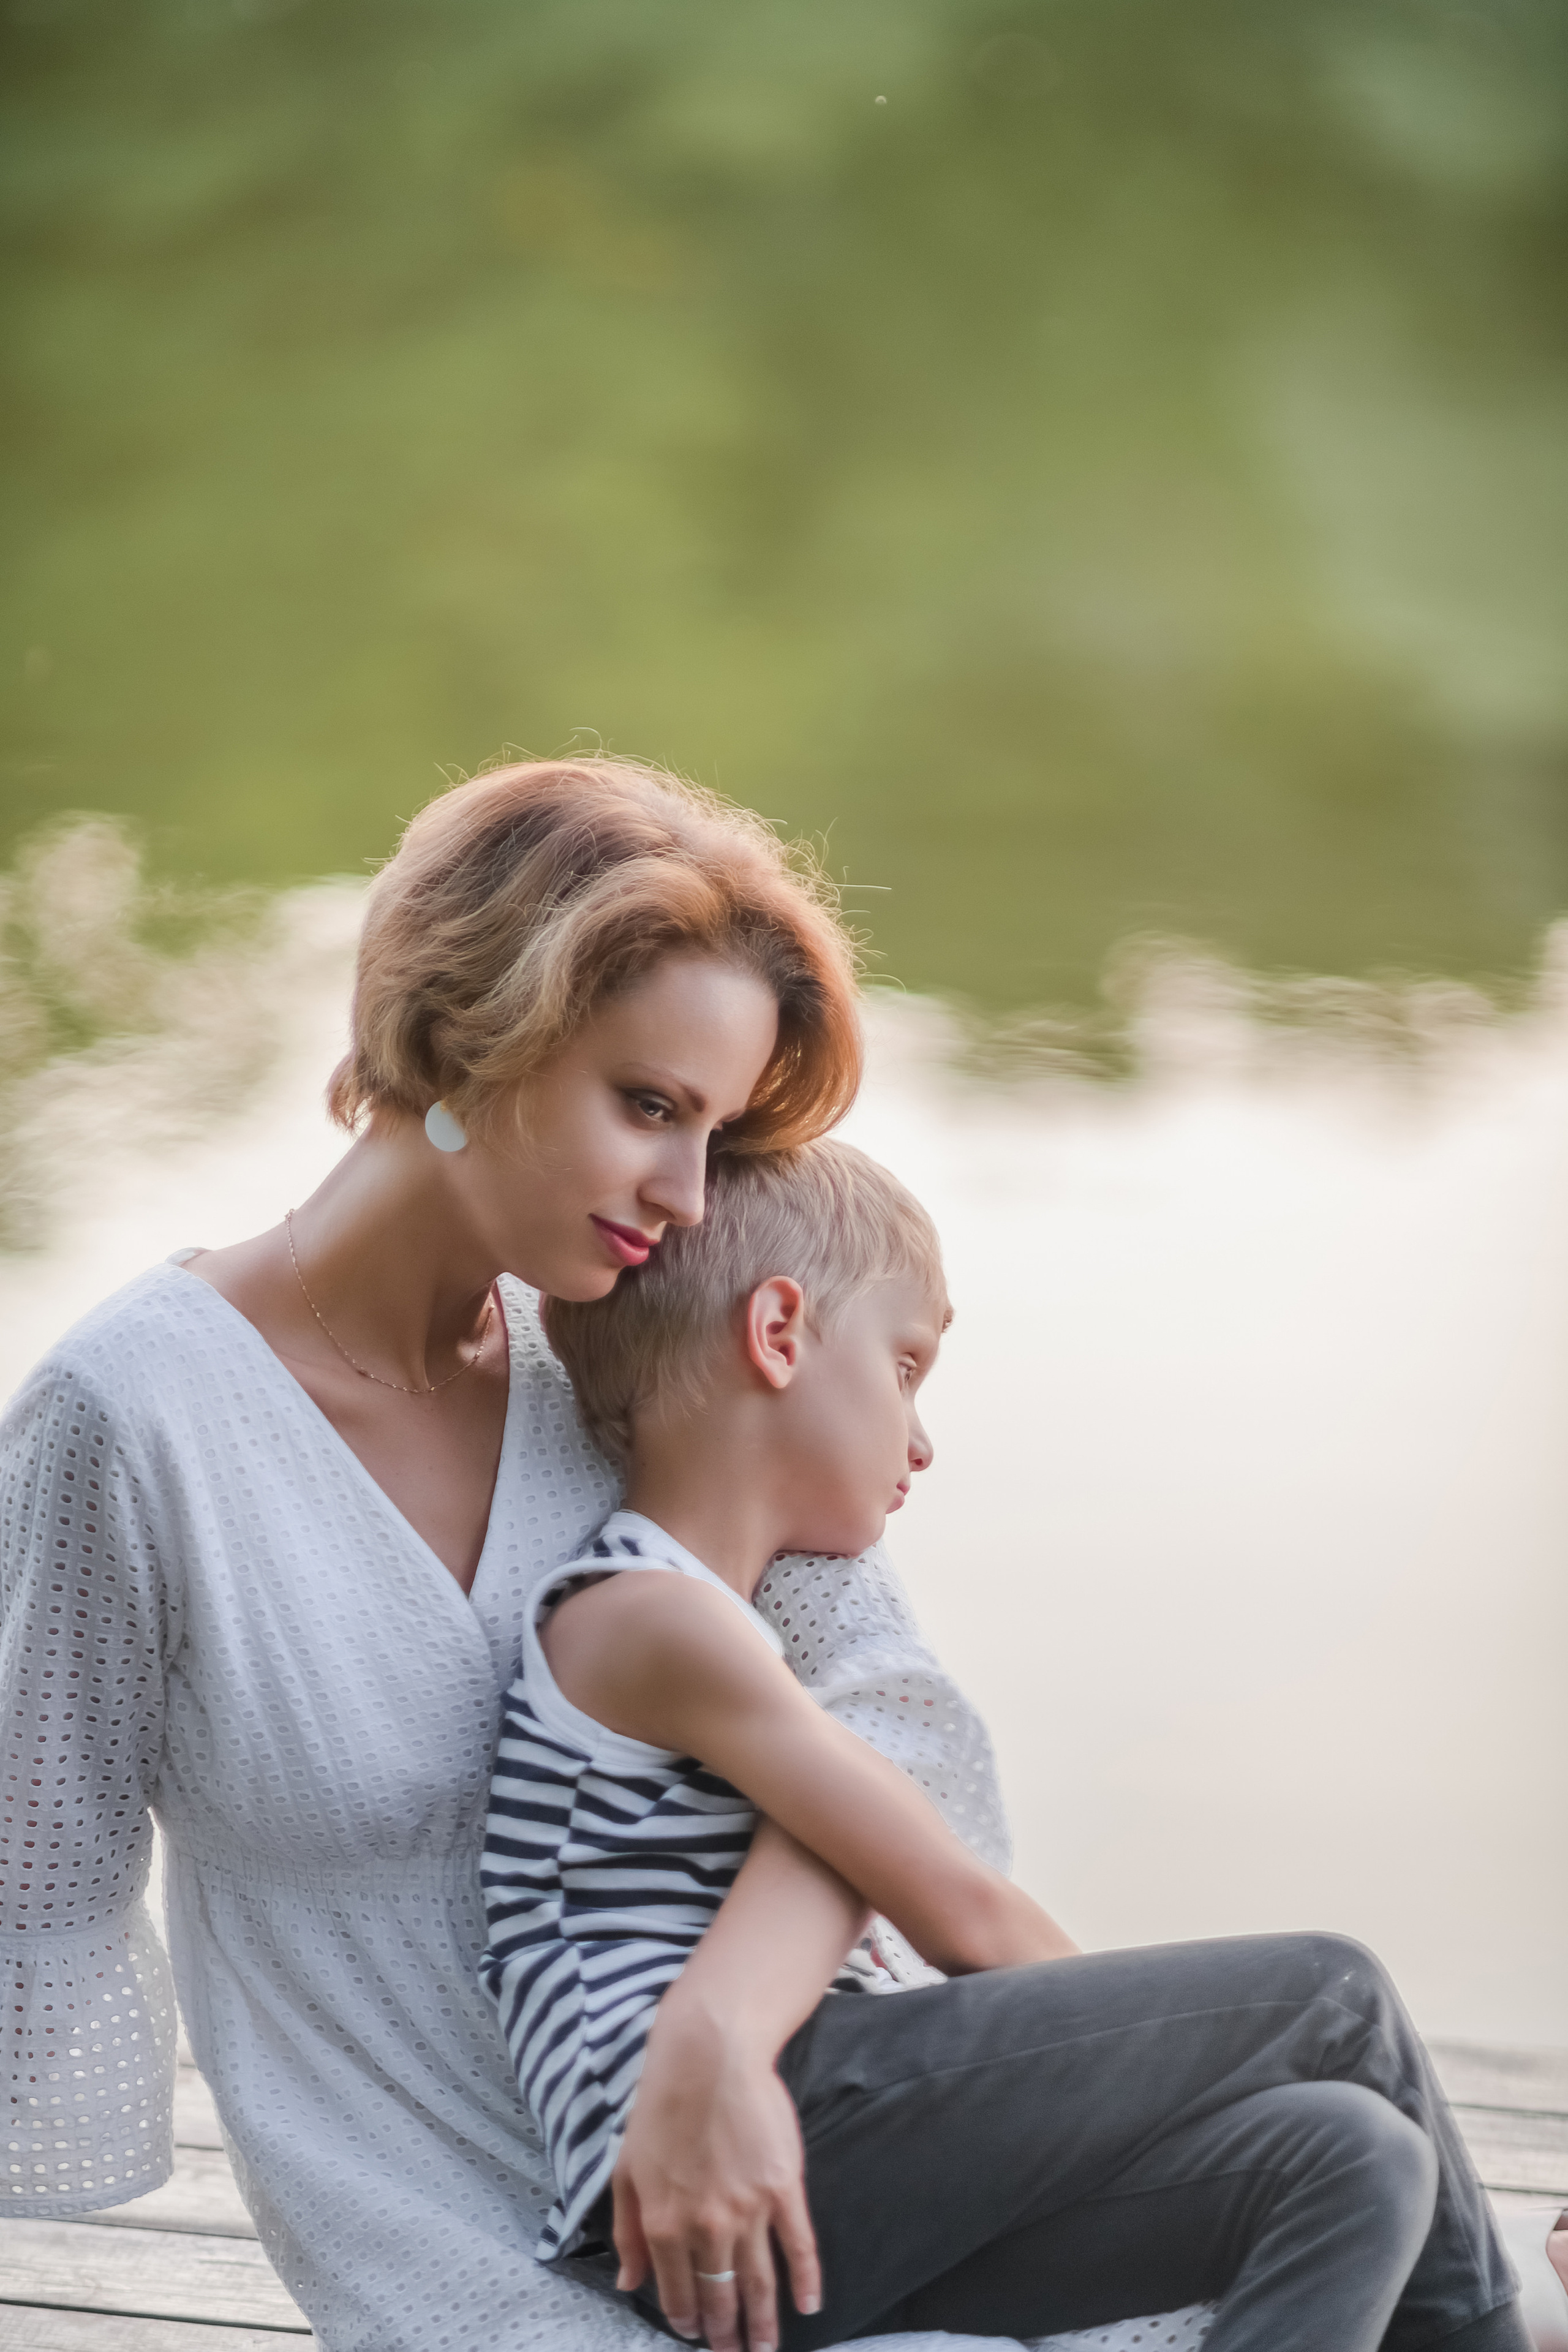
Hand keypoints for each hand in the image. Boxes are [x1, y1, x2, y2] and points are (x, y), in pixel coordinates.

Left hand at [610, 2002, 820, 2351]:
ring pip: (758, 2281)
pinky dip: (805, 2280)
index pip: (677, 2292)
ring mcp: (748, 2210)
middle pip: (720, 2295)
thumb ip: (626, 2232)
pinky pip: (798, 2245)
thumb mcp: (626, 2170)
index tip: (695, 2333)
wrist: (709, 2056)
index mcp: (663, 2224)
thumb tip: (628, 2283)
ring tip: (765, 2347)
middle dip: (726, 2331)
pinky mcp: (783, 2188)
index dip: (687, 2319)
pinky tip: (808, 2304)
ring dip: (763, 2321)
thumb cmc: (662, 2106)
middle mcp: (705, 2227)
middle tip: (734, 2351)